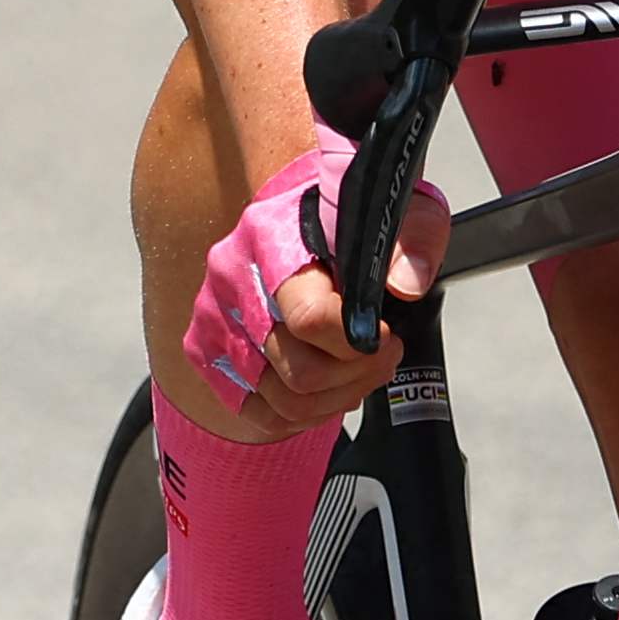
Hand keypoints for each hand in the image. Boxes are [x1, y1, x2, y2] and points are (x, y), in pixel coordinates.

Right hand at [168, 128, 444, 441]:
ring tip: (360, 370)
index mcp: (270, 236)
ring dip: (336, 397)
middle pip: (298, 371)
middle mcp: (231, 279)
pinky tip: (328, 387)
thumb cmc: (343, 214)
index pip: (310, 319)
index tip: (387, 335)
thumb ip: (412, 237)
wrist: (295, 210)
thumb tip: (406, 286)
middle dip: (356, 374)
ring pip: (283, 401)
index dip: (360, 343)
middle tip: (384, 355)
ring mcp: (213, 319)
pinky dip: (303, 413)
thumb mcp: (395, 207)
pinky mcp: (206, 350)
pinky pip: (259, 412)